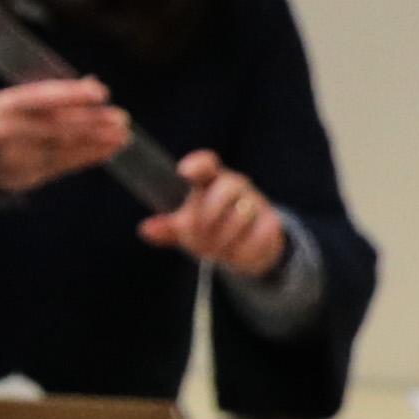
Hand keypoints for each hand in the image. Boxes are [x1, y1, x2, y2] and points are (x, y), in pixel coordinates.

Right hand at [0, 77, 130, 196]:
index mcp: (5, 105)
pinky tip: (107, 151)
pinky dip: (87, 158)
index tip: (101, 94)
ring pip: (62, 148)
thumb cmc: (5, 117)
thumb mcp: (18, 99)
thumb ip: (53, 93)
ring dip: (96, 142)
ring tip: (122, 137)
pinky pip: (61, 166)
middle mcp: (6, 131)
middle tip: (121, 119)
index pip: (42, 98)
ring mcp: (14, 156)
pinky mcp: (23, 176)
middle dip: (93, 122)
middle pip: (56, 126)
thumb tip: (93, 85)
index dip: (72, 95)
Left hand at [137, 149, 288, 277]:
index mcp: (208, 181)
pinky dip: (242, 251)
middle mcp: (234, 185)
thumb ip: (168, 228)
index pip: (205, 164)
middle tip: (197, 236)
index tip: (185, 171)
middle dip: (207, 218)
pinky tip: (235, 254)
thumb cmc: (208, 229)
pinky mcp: (272, 221)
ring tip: (214, 250)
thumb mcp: (184, 228)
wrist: (246, 248)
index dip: (197, 164)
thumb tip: (146, 229)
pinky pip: (257, 237)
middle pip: (225, 190)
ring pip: (240, 216)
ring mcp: (255, 201)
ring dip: (222, 240)